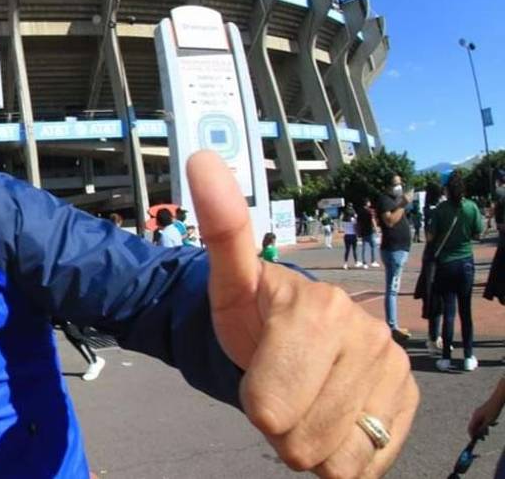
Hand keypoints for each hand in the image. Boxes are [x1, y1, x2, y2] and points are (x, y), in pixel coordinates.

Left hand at [187, 151, 417, 477]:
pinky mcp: (407, 403)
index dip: (256, 402)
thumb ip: (220, 227)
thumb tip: (200, 159)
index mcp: (320, 310)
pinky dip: (342, 455)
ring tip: (304, 401)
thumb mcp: (227, 280)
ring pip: (335, 458)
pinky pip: (366, 466)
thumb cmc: (253, 314)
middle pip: (302, 438)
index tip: (257, 375)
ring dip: (310, 441)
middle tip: (280, 390)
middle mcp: (369, 336)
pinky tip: (332, 417)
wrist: (290, 336)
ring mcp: (393, 371)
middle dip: (281, 425)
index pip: (270, 408)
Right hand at [468, 401, 499, 437]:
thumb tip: (478, 435)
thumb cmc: (493, 411)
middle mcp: (474, 415)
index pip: (470, 428)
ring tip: (486, 435)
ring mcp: (478, 414)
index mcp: (475, 417)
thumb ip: (483, 428)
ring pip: (478, 424)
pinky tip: (489, 428)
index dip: (471, 435)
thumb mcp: (489, 421)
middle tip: (482, 439)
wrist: (496, 401)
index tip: (474, 441)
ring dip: (481, 430)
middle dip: (477, 433)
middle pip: (474, 426)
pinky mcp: (481, 413)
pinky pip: (481, 421)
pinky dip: (484, 425)